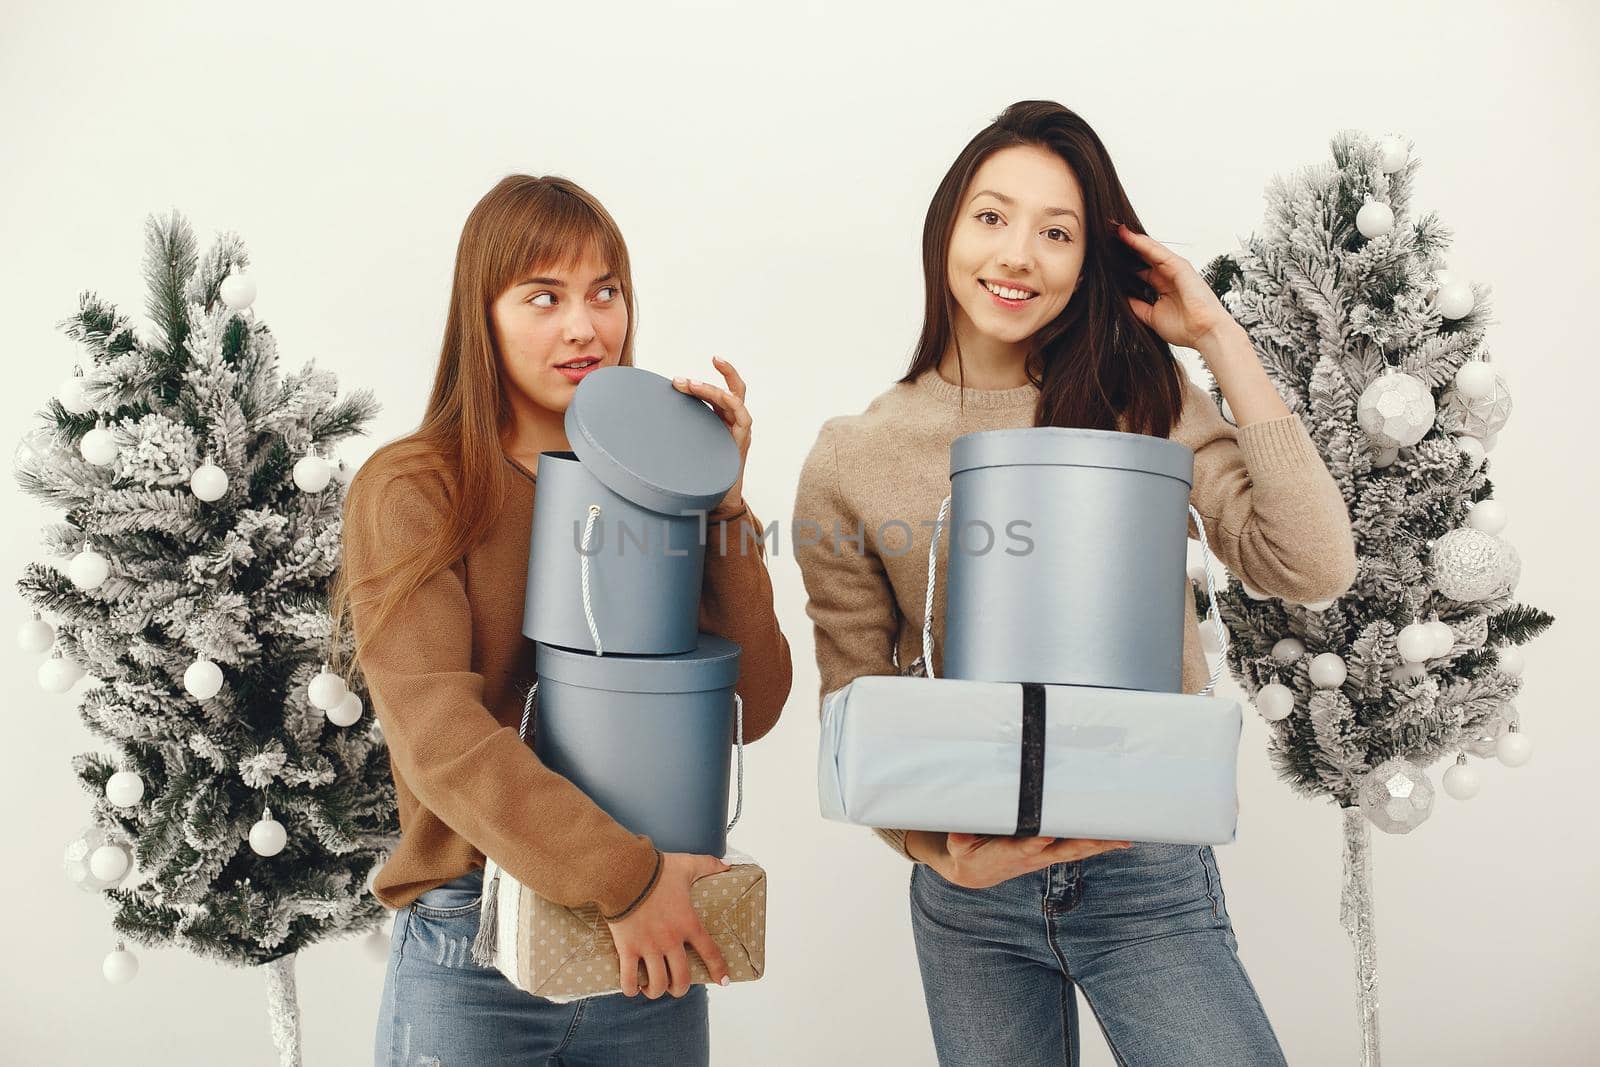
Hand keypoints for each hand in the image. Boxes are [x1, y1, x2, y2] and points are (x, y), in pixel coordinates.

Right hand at [605, 851, 731, 997]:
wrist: (624, 872)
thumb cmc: (656, 870)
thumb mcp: (687, 865)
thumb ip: (709, 865)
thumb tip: (728, 864)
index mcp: (688, 923)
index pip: (710, 952)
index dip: (718, 969)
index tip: (723, 982)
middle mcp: (671, 940)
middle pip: (681, 978)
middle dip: (680, 989)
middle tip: (676, 987)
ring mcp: (649, 947)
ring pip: (658, 984)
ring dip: (657, 991)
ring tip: (653, 988)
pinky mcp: (627, 948)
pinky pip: (630, 979)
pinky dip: (632, 988)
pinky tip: (633, 988)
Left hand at [672, 356, 749, 514]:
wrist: (715, 503)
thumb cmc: (699, 476)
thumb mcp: (686, 448)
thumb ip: (676, 430)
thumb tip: (644, 420)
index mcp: (724, 422)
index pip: (728, 391)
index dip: (724, 373)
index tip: (713, 357)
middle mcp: (735, 424)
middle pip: (737, 390)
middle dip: (721, 374)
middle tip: (685, 376)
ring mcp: (740, 433)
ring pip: (734, 400)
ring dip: (710, 389)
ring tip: (688, 385)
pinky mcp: (741, 443)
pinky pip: (741, 416)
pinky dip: (728, 402)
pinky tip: (715, 398)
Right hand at [909, 830, 1131, 889]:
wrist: (976, 871)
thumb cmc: (966, 852)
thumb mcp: (957, 844)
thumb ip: (960, 835)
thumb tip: (962, 825)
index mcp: (1008, 854)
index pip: (1023, 848)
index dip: (1034, 845)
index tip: (1044, 838)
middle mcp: (1032, 857)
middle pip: (1060, 850)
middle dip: (1080, 843)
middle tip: (1099, 836)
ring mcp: (1045, 856)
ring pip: (1076, 850)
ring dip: (1098, 845)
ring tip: (1121, 837)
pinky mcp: (1051, 852)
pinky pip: (1079, 848)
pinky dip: (1100, 844)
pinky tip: (1122, 839)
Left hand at [1113, 221, 1238, 349]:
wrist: (1204, 333)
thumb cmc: (1185, 328)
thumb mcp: (1151, 316)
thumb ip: (1137, 306)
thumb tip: (1121, 298)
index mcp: (1162, 285)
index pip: (1139, 268)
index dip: (1123, 261)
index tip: (1104, 255)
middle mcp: (1168, 274)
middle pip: (1142, 255)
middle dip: (1125, 245)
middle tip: (1105, 235)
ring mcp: (1175, 269)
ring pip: (1148, 249)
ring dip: (1131, 238)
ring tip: (1112, 229)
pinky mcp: (1180, 266)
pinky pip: (1157, 252)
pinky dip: (1142, 243)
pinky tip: (1128, 235)